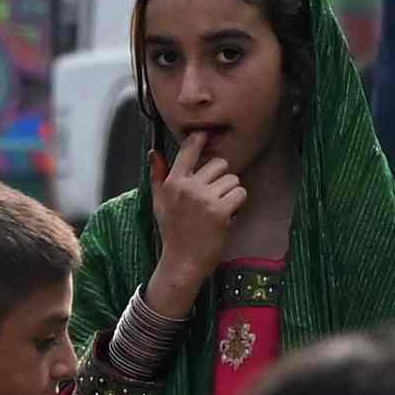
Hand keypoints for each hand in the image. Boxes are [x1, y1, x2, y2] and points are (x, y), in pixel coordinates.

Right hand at [149, 145, 250, 298]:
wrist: (182, 262)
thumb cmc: (173, 231)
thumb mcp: (159, 202)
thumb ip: (158, 176)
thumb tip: (154, 153)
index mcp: (172, 182)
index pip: (188, 151)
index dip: (199, 139)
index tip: (205, 133)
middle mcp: (187, 187)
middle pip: (219, 164)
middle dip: (222, 178)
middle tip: (214, 196)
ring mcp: (204, 199)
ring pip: (233, 180)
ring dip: (231, 193)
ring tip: (219, 209)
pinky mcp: (220, 211)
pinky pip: (240, 194)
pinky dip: (238, 205)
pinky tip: (227, 216)